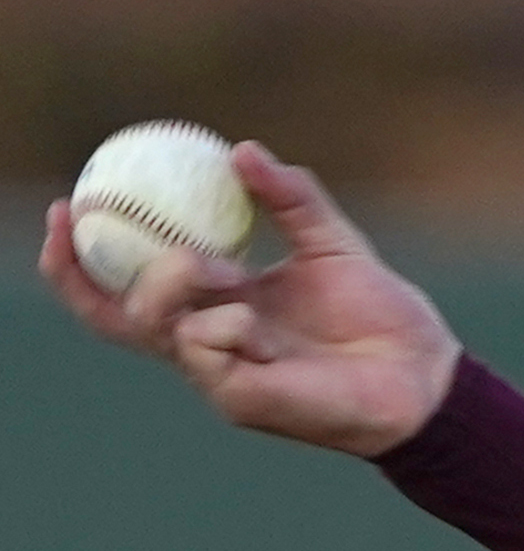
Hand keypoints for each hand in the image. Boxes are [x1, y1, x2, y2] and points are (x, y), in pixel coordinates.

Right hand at [39, 142, 460, 456]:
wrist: (425, 374)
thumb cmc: (382, 317)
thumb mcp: (331, 242)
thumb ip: (290, 198)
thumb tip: (241, 150)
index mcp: (218, 304)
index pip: (127, 286)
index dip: (81, 255)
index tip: (71, 201)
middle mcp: (208, 341)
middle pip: (114, 311)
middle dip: (95, 265)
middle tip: (103, 218)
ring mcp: (218, 373)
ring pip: (153, 323)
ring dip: (176, 279)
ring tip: (229, 270)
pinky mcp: (239, 400)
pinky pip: (202, 349)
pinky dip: (224, 323)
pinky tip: (260, 327)